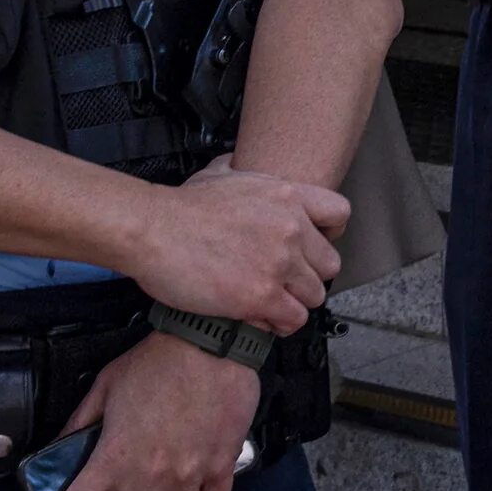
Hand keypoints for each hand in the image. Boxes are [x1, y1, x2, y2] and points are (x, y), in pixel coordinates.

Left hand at [26, 332, 258, 490]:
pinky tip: (201, 478)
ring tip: (172, 490)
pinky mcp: (222, 463)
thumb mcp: (106, 385)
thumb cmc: (158, 359)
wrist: (211, 339)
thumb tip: (62, 444)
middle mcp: (151, 474)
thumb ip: (82, 421)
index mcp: (114, 456)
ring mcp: (189, 473)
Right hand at [126, 167, 346, 335]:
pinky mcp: (261, 295)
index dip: (329, 236)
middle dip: (308, 277)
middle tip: (286, 283)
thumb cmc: (180, 206)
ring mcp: (279, 262)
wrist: (152, 229)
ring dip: (294, 303)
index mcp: (287, 196)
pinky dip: (280, 325)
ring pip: (314, 296)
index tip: (313, 248)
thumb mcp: (223, 173)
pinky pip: (293, 319)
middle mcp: (291, 228)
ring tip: (272, 305)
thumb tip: (240, 166)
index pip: (339, 214)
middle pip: (329, 265)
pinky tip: (263, 319)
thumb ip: (247, 176)